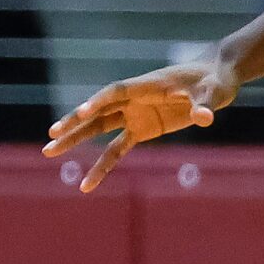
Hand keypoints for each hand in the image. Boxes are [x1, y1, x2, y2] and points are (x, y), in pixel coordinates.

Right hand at [43, 60, 239, 191]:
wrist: (215, 80)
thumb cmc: (213, 81)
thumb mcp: (213, 92)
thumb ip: (205, 105)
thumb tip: (204, 117)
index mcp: (146, 85)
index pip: (116, 92)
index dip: (99, 101)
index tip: (82, 111)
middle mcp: (134, 99)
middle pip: (98, 111)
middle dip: (75, 123)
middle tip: (52, 135)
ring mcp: (135, 114)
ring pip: (99, 128)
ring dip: (76, 140)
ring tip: (49, 152)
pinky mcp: (142, 129)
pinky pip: (117, 149)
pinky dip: (103, 165)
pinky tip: (87, 183)